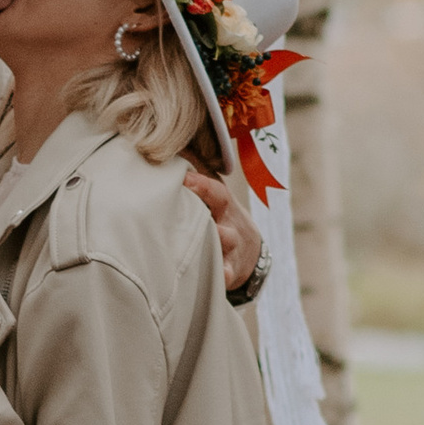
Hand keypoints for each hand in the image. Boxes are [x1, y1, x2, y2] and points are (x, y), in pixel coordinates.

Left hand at [185, 163, 261, 294]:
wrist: (250, 253)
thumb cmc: (221, 217)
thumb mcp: (216, 195)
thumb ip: (197, 174)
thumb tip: (173, 148)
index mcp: (222, 204)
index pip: (215, 190)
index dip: (200, 184)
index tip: (182, 177)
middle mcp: (229, 223)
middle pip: (221, 210)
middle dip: (206, 209)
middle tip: (185, 201)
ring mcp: (231, 247)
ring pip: (224, 242)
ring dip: (212, 242)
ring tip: (195, 242)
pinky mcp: (230, 270)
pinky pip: (226, 274)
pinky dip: (223, 276)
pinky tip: (218, 276)